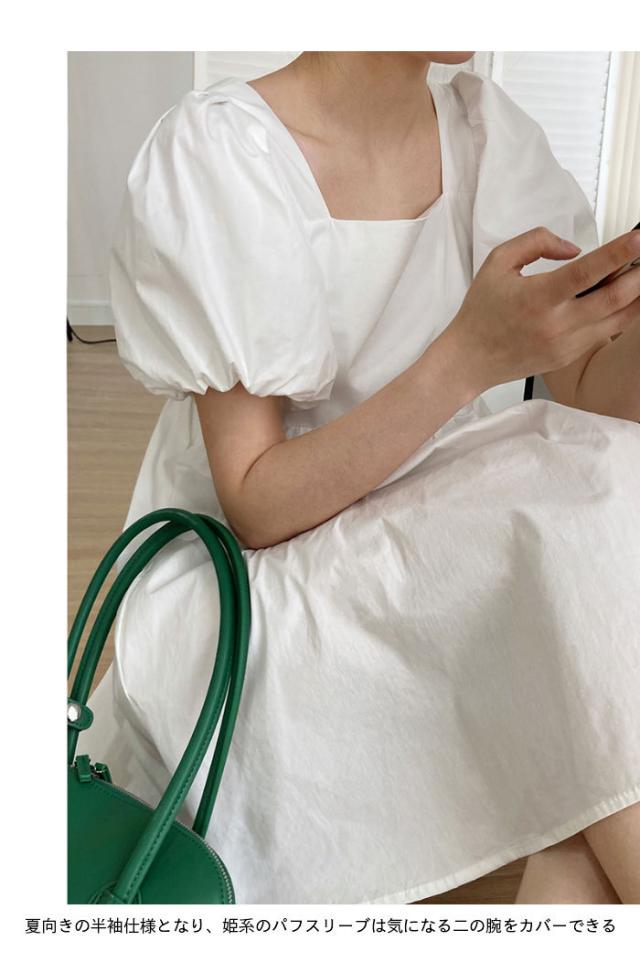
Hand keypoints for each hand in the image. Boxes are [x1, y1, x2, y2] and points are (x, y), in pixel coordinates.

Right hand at [446, 226, 639, 391]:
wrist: (470, 359)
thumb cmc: (481, 311)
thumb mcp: (498, 262)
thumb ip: (536, 242)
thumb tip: (574, 248)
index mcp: (539, 297)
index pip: (588, 271)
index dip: (619, 253)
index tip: (639, 239)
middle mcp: (557, 324)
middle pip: (614, 298)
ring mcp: (566, 344)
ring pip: (618, 319)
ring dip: (638, 297)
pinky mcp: (569, 356)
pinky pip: (605, 333)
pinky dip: (622, 314)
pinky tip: (628, 299)